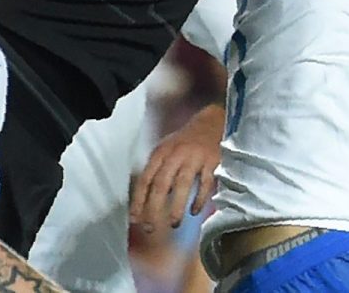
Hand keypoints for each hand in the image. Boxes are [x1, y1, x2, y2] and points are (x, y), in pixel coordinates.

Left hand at [129, 103, 223, 232]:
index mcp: (161, 153)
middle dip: (154, 208)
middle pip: (161, 184)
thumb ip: (157, 171)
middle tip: (151, 229)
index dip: (138, 201)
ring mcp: (195, 157)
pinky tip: (195, 211)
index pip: (145, 179)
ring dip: (177, 206)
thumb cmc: (186, 141)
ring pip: (182, 185)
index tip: (135, 219)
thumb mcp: (167, 150)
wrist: (214, 120)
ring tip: (173, 224)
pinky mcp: (212, 161)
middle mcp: (176, 154)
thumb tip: (145, 201)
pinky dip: (199, 199)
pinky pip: (205, 184)